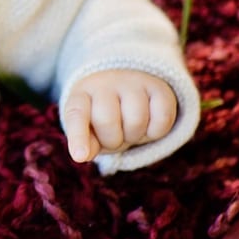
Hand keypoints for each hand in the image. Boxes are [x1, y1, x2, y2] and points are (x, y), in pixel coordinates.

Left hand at [62, 69, 176, 162]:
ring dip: (135, 136)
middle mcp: (105, 83)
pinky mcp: (158, 87)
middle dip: (113, 140)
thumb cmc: (105, 116)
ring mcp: (132, 82)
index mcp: (81, 94)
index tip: (80, 156)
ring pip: (136, 121)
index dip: (78, 136)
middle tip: (115, 135)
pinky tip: (149, 123)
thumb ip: (87, 143)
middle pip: (108, 122)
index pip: (76, 114)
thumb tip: (82, 156)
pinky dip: (156, 132)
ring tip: (130, 128)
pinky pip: (161, 119)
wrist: (130, 89)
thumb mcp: (91, 130)